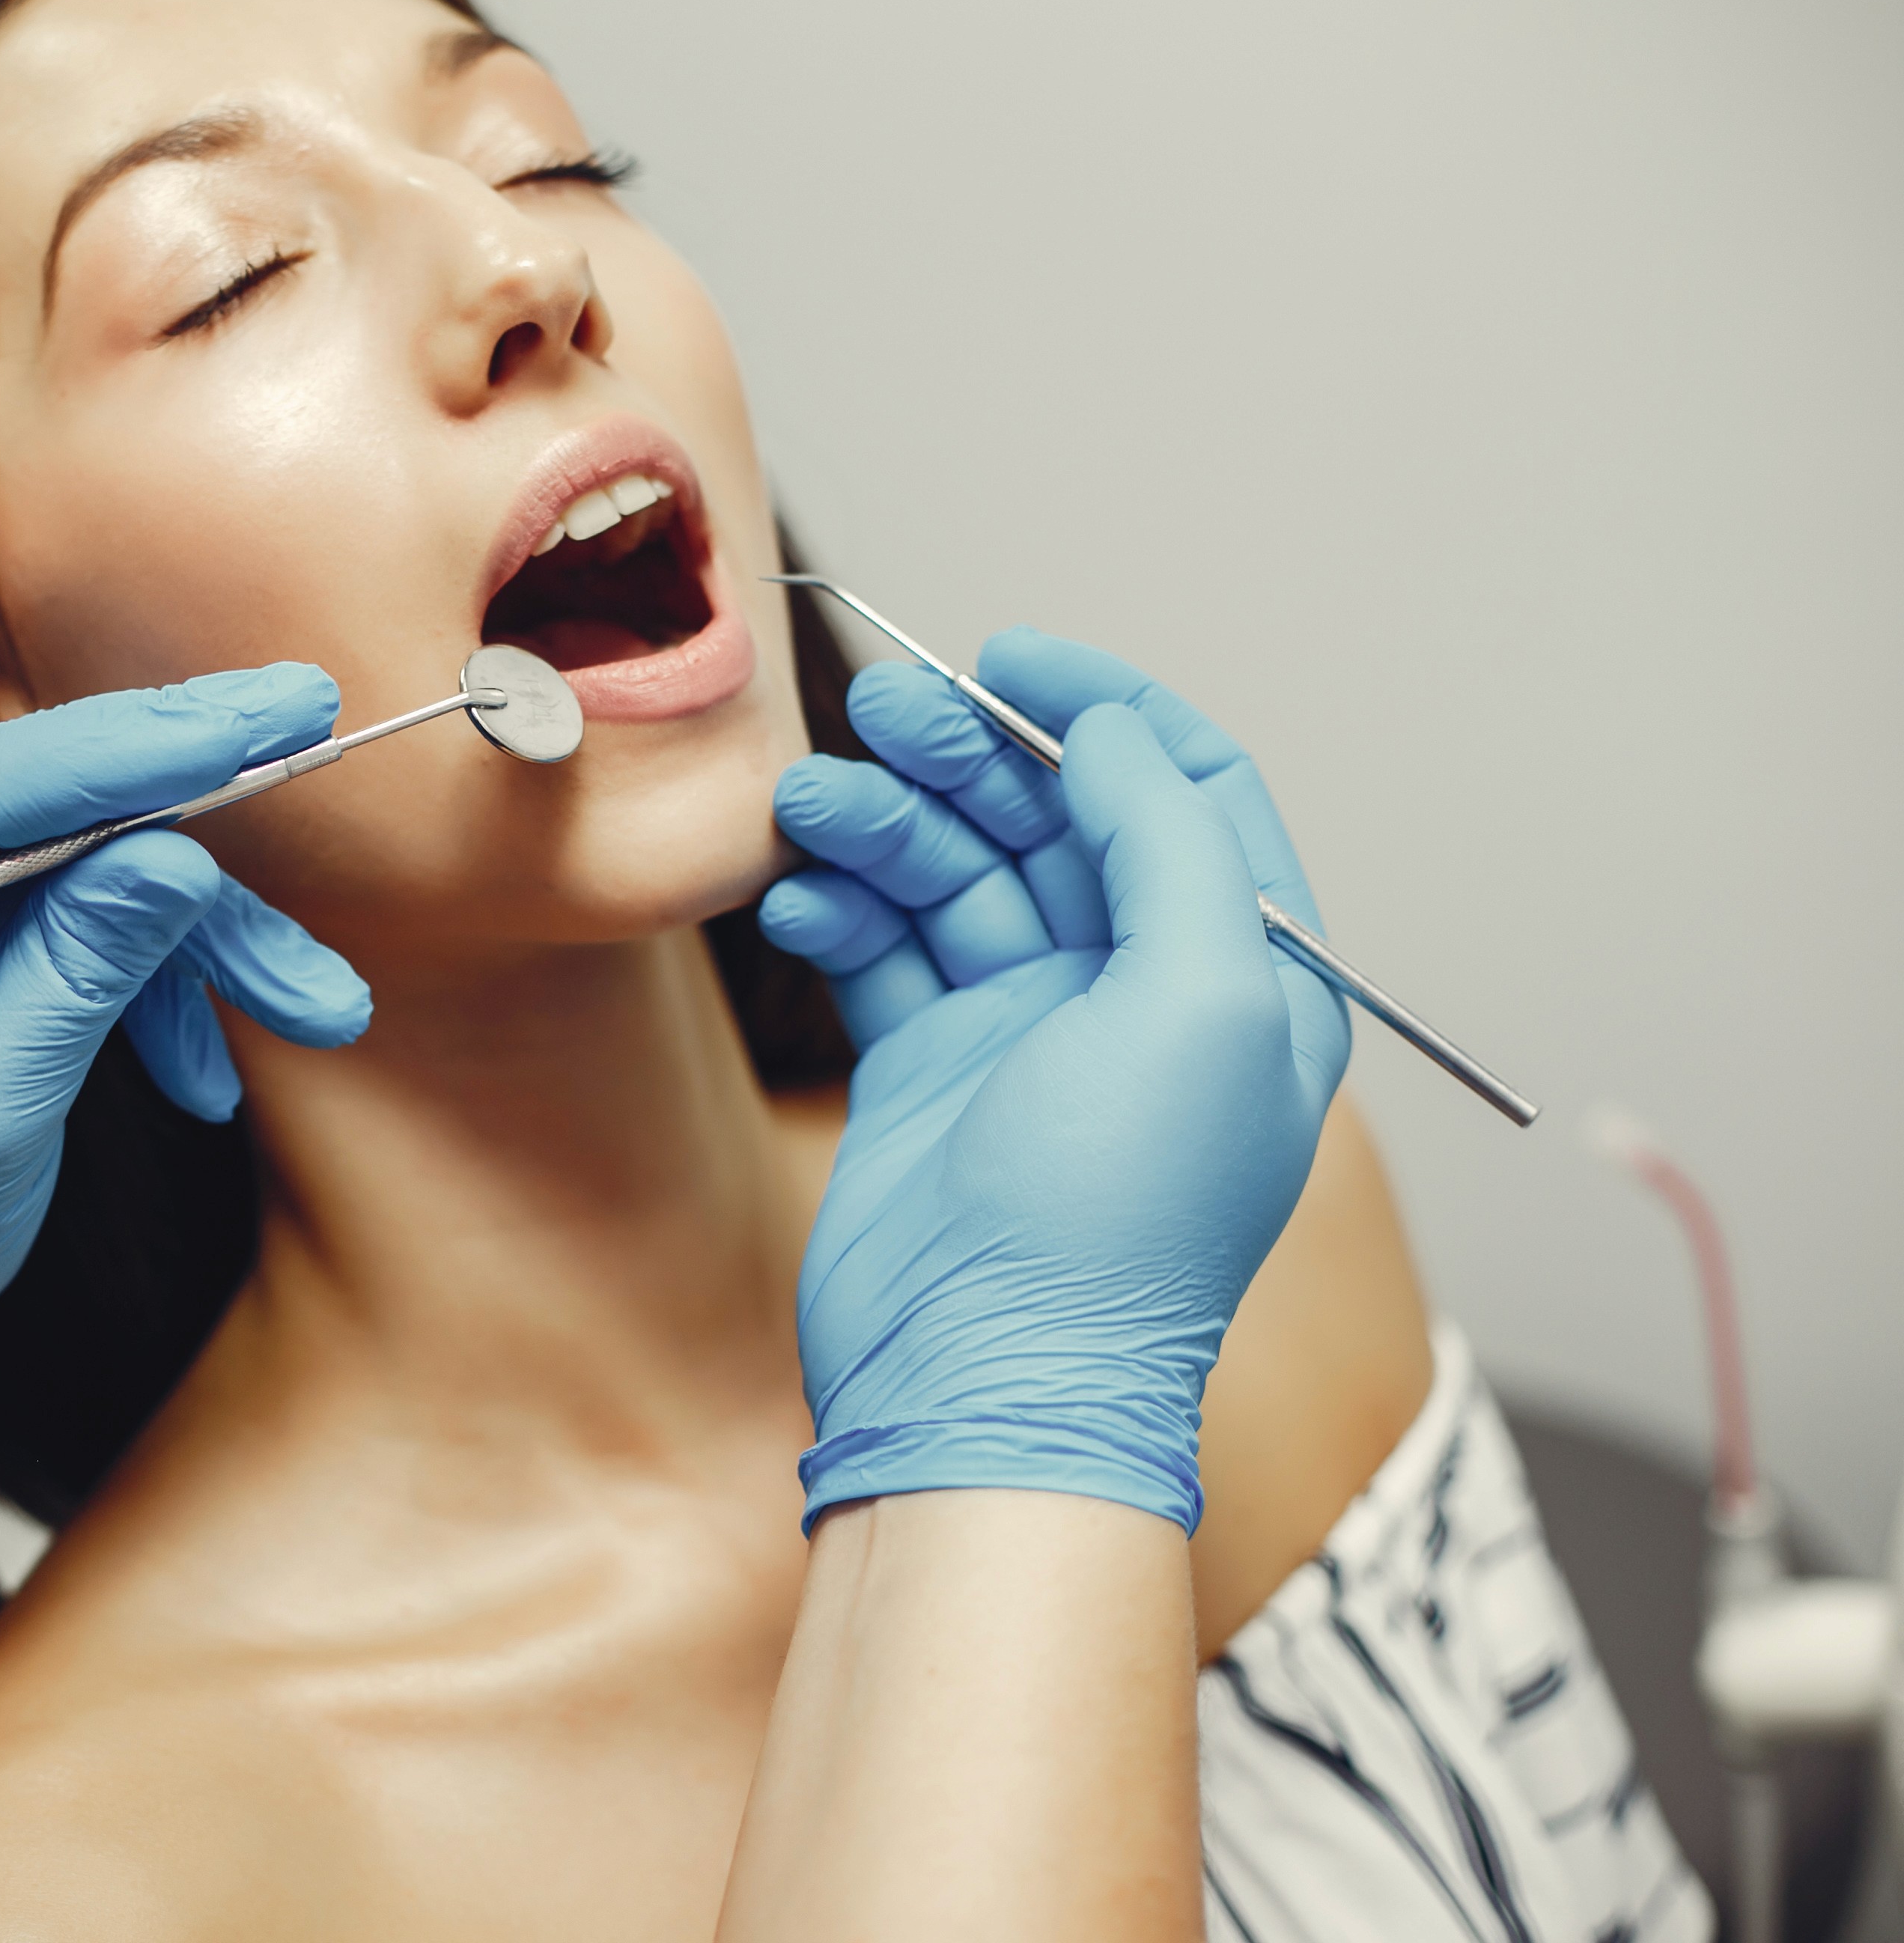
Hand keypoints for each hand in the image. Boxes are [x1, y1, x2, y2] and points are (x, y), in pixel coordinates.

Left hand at [0, 666, 370, 1524]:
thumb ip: (75, 972)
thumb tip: (179, 857)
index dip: (121, 749)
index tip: (250, 717)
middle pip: (34, 795)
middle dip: (187, 795)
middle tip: (314, 722)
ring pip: (80, 862)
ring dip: (202, 940)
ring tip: (322, 1007)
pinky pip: (73, 916)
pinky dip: (155, 987)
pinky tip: (208, 1074)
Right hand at [759, 632, 1348, 1532]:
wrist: (983, 1383)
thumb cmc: (1118, 1223)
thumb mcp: (1207, 1003)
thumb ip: (1173, 842)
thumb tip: (1113, 733)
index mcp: (1241, 978)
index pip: (1187, 792)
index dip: (1105, 708)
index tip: (1014, 657)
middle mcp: (1138, 995)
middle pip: (1052, 819)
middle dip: (969, 754)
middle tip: (884, 712)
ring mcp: (1027, 1034)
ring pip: (954, 875)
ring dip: (883, 824)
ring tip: (811, 803)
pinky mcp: (926, 1073)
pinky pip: (880, 951)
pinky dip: (838, 909)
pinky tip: (799, 897)